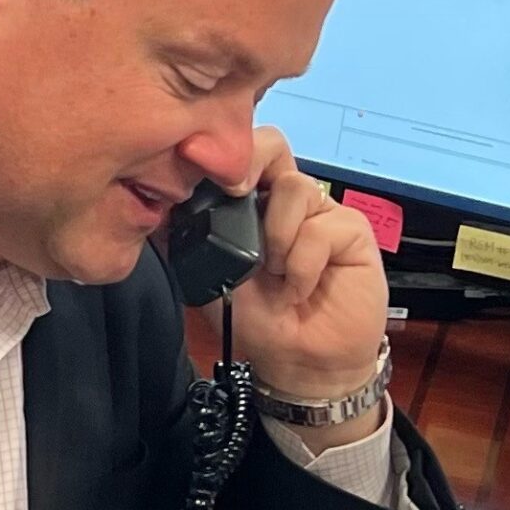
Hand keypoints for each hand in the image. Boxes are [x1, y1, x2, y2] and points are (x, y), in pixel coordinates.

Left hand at [189, 127, 389, 415]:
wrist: (299, 362)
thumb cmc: (259, 321)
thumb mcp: (209, 276)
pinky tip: (298, 290)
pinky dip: (302, 266)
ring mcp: (321, 213)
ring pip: (294, 188)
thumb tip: (159, 204)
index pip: (242, 153)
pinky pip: (321, 229)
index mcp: (252, 204)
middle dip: (251, 167)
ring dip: (276, 238)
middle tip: (237, 197)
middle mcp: (286, 201)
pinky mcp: (350, 231)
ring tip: (275, 275)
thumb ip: (192, 237)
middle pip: (273, 146)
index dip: (225, 155)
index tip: (204, 179)